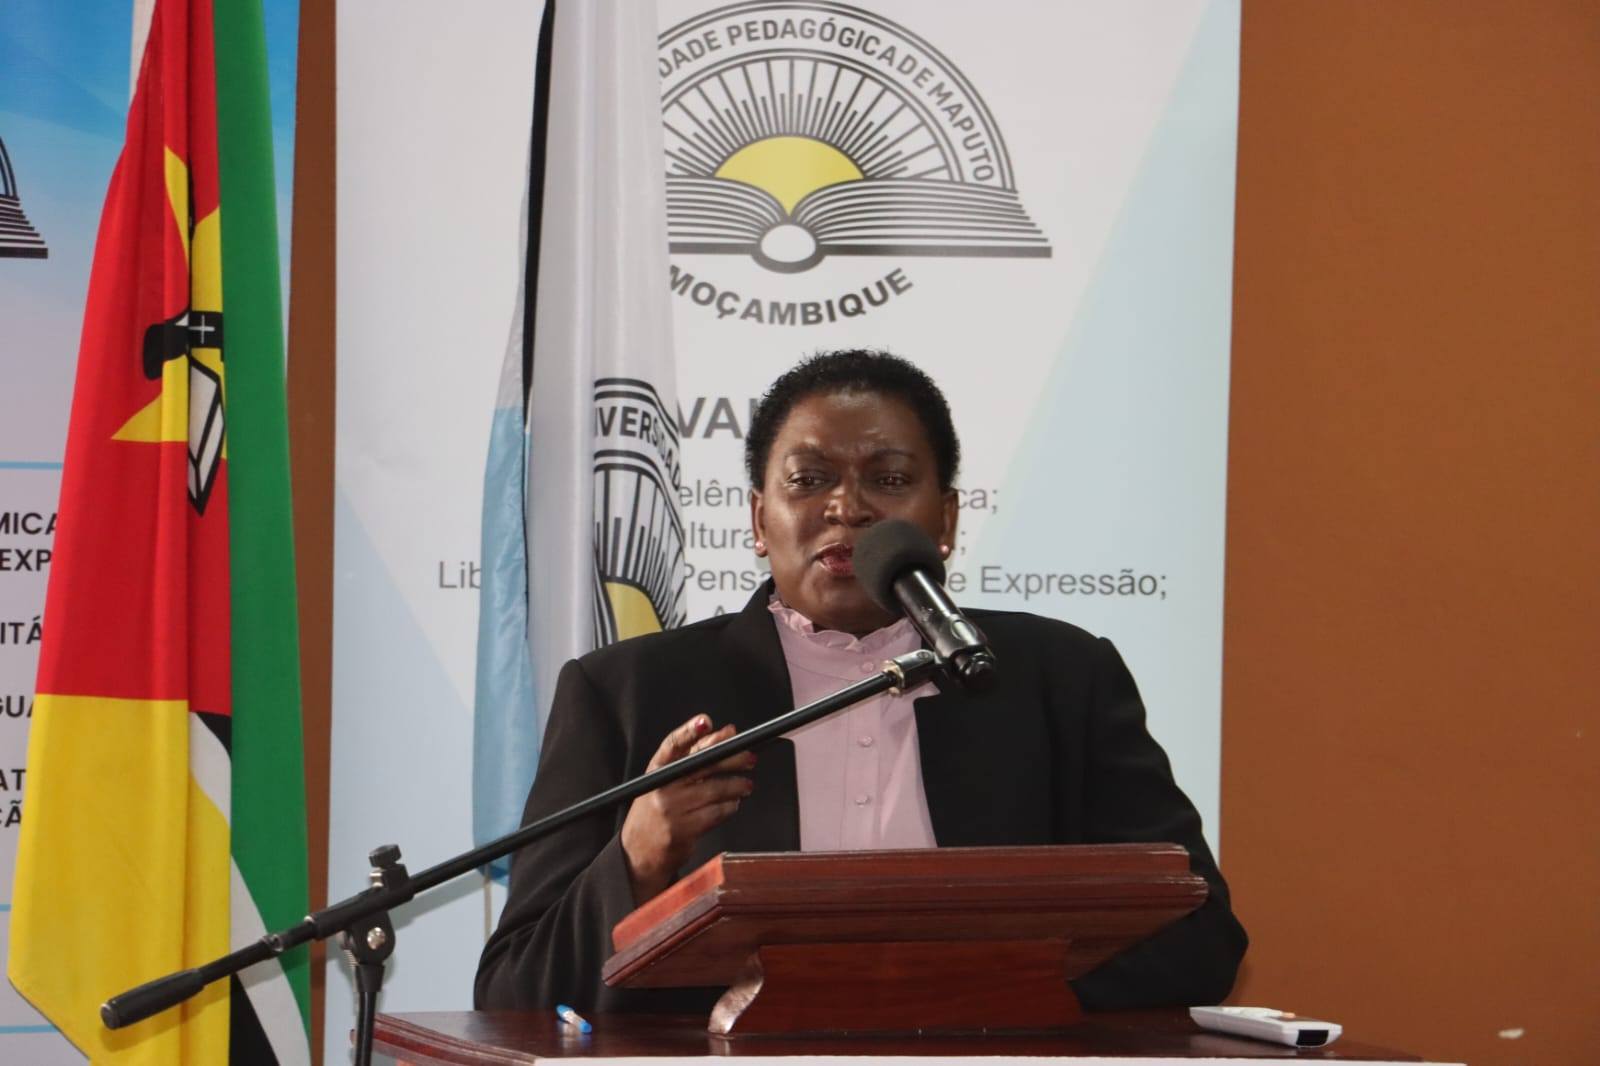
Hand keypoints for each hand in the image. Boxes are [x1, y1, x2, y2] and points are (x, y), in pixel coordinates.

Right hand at [620, 715, 755, 901]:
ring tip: (746, 784)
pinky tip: (733, 804)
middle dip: (731, 758)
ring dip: (737, 786)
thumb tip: (724, 735)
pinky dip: (729, 807)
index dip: (689, 731)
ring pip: (715, 789)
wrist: (638, 853)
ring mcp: (672, 808)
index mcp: (656, 770)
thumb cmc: (655, 811)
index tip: (706, 722)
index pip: (672, 745)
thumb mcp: (662, 782)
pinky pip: (716, 813)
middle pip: (702, 764)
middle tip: (749, 757)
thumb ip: (689, 760)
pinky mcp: (683, 829)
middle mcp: (662, 786)